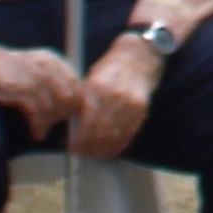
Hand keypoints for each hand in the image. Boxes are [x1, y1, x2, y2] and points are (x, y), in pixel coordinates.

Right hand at [0, 37, 84, 134]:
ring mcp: (33, 78)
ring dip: (50, 122)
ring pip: (53, 107)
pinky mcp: (20, 90)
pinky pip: (36, 112)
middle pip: (68, 97)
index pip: (77, 84)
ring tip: (44, 130)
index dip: (75, 102)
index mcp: (54, 61)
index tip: (68, 114)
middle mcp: (47, 68)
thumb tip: (72, 102)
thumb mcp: (38, 65)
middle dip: (65, 113)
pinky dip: (38, 125)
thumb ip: (55, 78)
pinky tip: (36, 133)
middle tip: (57, 125)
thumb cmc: (12, 69)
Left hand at [69, 38, 161, 158]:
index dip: (78, 140)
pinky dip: (118, 145)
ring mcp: (130, 104)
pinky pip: (128, 134)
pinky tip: (110, 149)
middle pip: (100, 133)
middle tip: (82, 153)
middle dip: (89, 148)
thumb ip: (81, 106)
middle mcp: (115, 96)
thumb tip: (70, 133)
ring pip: (115, 137)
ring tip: (94, 153)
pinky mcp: (141, 110)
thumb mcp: (89, 82)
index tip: (72, 148)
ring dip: (103, 150)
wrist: (138, 59)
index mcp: (97, 88)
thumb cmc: (108, 71)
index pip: (86, 122)